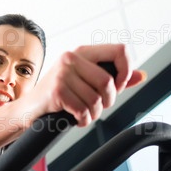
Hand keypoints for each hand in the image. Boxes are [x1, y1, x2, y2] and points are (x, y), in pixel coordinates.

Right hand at [30, 43, 145, 126]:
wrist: (30, 110)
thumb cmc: (59, 96)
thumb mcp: (87, 83)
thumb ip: (114, 78)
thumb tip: (141, 76)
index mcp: (83, 52)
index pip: (120, 51)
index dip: (126, 71)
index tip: (118, 86)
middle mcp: (72, 58)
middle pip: (108, 81)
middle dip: (108, 101)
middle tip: (98, 107)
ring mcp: (63, 74)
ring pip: (96, 99)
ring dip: (93, 114)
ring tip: (84, 114)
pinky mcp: (57, 91)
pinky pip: (83, 110)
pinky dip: (83, 120)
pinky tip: (76, 119)